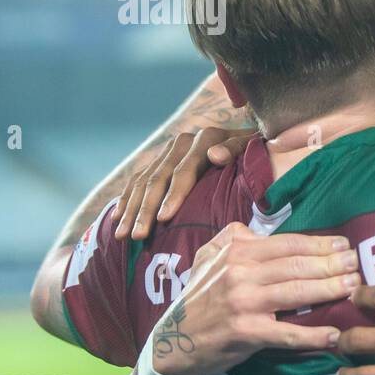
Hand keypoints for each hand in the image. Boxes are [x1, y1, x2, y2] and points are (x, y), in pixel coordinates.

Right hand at [114, 128, 253, 239]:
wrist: (252, 139)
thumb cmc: (257, 153)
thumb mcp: (253, 148)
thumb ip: (236, 150)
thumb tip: (215, 156)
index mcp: (206, 139)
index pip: (184, 172)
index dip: (173, 196)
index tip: (163, 219)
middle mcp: (183, 142)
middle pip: (158, 179)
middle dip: (145, 210)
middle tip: (137, 235)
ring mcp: (169, 150)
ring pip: (143, 181)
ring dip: (131, 209)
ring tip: (122, 235)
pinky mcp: (161, 159)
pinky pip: (137, 180)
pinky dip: (126, 199)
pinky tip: (117, 219)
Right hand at [148, 222, 358, 374]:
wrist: (173, 341)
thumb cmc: (199, 297)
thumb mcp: (208, 257)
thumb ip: (234, 238)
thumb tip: (259, 228)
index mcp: (238, 253)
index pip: (289, 244)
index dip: (320, 243)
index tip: (345, 244)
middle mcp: (241, 273)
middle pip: (298, 265)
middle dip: (334, 263)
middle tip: (359, 264)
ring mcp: (244, 303)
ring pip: (297, 293)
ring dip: (331, 290)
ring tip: (355, 288)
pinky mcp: (246, 333)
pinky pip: (287, 333)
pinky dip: (312, 335)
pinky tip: (334, 334)